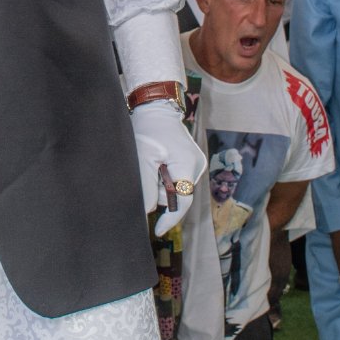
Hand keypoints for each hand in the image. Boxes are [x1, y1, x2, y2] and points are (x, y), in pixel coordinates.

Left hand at [131, 99, 206, 237]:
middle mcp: (197, 166)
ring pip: (176, 188)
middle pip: (178, 195)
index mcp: (188, 165)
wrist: (157, 109)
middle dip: (160, 192)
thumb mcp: (143, 157)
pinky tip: (158, 163)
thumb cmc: (149, 130)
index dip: (170, 219)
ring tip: (153, 163)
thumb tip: (148, 210)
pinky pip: (177, 180)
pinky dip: (164, 177)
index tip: (157, 231)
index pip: (183, 201)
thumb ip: (146, 185)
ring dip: (161, 183)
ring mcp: (196, 164)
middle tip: (148, 171)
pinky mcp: (191, 162)